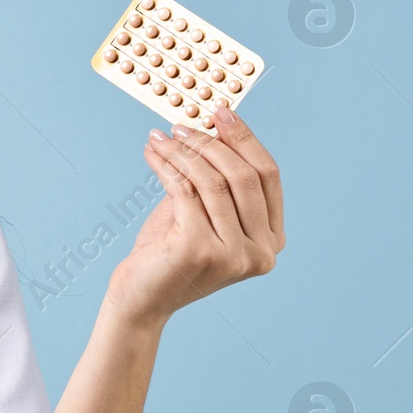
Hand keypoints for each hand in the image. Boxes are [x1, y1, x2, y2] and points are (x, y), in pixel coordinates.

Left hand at [105, 105, 284, 327]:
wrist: (140, 299)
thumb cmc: (168, 254)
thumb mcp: (202, 212)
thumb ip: (216, 178)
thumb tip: (213, 127)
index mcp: (272, 241)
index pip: (269, 177)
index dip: (246, 140)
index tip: (222, 113)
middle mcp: (261, 252)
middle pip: (244, 176)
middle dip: (212, 143)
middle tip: (182, 125)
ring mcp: (233, 255)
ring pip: (213, 182)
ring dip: (184, 152)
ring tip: (161, 138)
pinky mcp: (200, 251)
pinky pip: (185, 192)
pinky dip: (167, 166)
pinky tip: (153, 154)